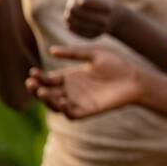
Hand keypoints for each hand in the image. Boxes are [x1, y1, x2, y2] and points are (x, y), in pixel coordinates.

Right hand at [25, 45, 142, 118]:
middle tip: (31, 83)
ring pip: (55, 105)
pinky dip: (64, 110)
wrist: (135, 79)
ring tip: (42, 92)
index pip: (47, 80)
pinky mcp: (88, 111)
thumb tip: (51, 50)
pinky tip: (62, 102)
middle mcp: (71, 91)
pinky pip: (71, 115)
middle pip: (47, 94)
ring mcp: (78, 102)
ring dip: (47, 100)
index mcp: (70, 78)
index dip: (38, 78)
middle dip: (36, 90)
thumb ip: (74, 53)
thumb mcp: (94, 54)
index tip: (33, 72)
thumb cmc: (117, 66)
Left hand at [63, 0, 121, 38]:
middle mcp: (105, 20)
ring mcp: (98, 30)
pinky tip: (75, 16)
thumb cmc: (108, 0)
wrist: (118, 20)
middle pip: (76, 11)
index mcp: (109, 6)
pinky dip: (69, 20)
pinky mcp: (90, 36)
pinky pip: (71, 28)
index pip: (85, 2)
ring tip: (73, 7)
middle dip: (71, 3)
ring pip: (71, 20)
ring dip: (68, 12)